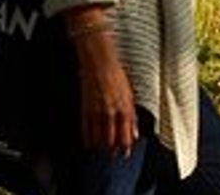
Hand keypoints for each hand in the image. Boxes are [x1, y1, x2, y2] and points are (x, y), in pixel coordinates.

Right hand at [70, 19, 137, 156]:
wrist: (99, 63)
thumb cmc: (116, 76)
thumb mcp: (130, 94)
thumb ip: (132, 115)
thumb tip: (135, 132)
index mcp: (125, 107)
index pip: (126, 134)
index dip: (126, 146)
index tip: (125, 153)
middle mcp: (111, 111)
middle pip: (111, 139)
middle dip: (112, 150)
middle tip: (113, 156)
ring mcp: (97, 111)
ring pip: (98, 137)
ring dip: (100, 147)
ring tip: (101, 152)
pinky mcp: (85, 108)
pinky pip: (85, 129)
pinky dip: (87, 138)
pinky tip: (88, 143)